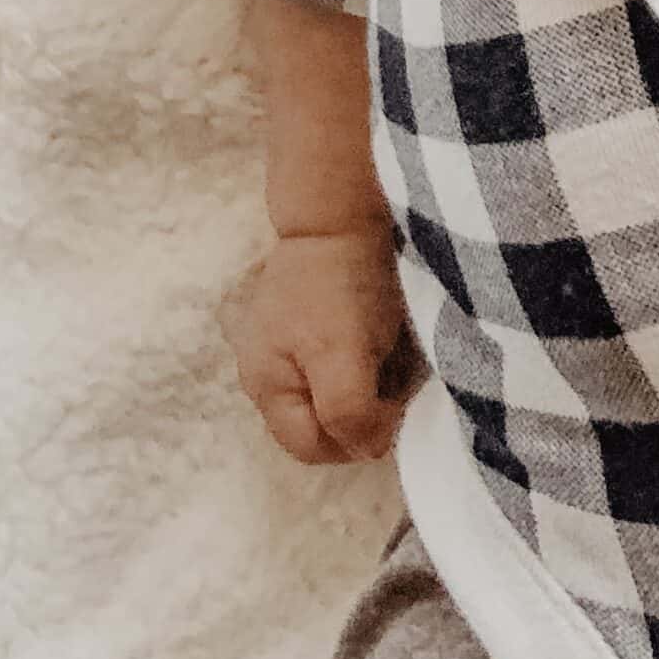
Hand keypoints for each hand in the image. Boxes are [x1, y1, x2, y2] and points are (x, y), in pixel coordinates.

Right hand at [219, 222, 418, 465]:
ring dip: (365, 379)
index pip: (311, 448)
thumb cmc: (341, 287)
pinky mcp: (302, 313)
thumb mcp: (343, 360)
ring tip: (391, 350)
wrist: (341, 210)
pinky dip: (364, 350)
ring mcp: (279, 338)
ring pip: (330, 386)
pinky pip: (337, 353)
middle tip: (396, 380)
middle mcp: (262, 369)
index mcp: (264, 386)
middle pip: (319, 419)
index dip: (356, 441)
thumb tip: (368, 449)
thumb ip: (348, 414)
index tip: (395, 411)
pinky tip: (380, 329)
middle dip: (362, 408)